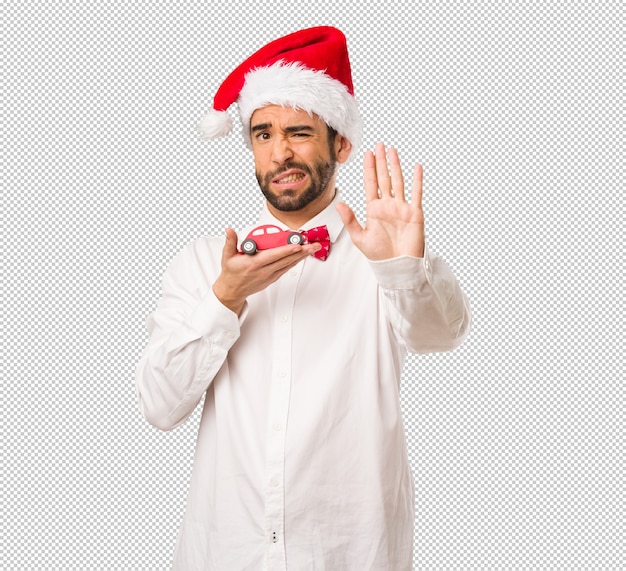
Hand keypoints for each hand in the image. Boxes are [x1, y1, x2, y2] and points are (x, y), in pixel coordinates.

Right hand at [212, 228, 320, 313]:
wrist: (232, 291)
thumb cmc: (231, 273)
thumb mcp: (227, 256)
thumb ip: (230, 242)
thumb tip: (229, 230)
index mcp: (254, 264)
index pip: (273, 255)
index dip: (287, 250)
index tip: (297, 244)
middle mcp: (264, 270)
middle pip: (286, 259)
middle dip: (301, 252)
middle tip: (313, 245)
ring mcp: (269, 276)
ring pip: (289, 264)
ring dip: (302, 256)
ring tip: (312, 248)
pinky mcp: (272, 278)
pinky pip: (286, 268)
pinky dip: (295, 261)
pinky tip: (302, 255)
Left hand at [336, 142, 424, 259]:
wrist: (396, 266)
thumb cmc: (379, 255)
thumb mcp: (359, 238)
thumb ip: (350, 220)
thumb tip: (339, 203)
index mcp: (374, 210)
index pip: (371, 184)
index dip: (369, 168)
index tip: (367, 154)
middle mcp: (388, 206)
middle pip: (384, 178)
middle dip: (381, 162)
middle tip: (379, 145)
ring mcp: (401, 208)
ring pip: (398, 181)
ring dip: (396, 166)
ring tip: (392, 151)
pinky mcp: (414, 213)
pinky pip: (416, 193)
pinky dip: (417, 180)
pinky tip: (416, 167)